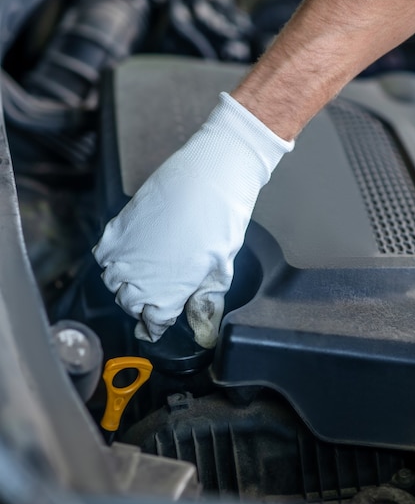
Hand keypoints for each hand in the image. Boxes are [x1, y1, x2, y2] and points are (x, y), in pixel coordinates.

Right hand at [93, 92, 292, 347]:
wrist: (208, 177)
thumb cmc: (221, 221)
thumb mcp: (222, 268)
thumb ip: (207, 299)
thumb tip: (201, 321)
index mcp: (167, 293)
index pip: (152, 323)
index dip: (156, 325)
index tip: (158, 324)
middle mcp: (139, 278)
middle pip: (128, 303)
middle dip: (140, 305)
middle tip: (153, 298)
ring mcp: (125, 252)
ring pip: (112, 281)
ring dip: (123, 284)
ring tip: (139, 277)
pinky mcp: (117, 228)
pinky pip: (102, 255)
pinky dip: (110, 260)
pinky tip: (125, 256)